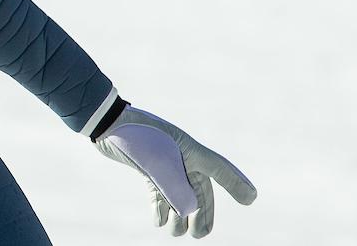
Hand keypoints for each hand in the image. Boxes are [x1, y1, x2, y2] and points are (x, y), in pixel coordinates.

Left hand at [95, 105, 255, 237]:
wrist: (105, 122)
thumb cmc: (134, 137)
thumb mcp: (156, 163)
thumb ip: (174, 189)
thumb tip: (187, 213)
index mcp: (190, 150)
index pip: (220, 170)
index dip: (236, 184)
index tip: (251, 198)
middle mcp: (182, 157)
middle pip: (200, 191)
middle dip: (202, 214)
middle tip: (198, 234)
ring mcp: (165, 163)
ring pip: (180, 195)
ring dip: (179, 215)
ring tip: (174, 231)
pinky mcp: (149, 168)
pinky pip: (162, 192)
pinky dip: (162, 207)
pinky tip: (158, 220)